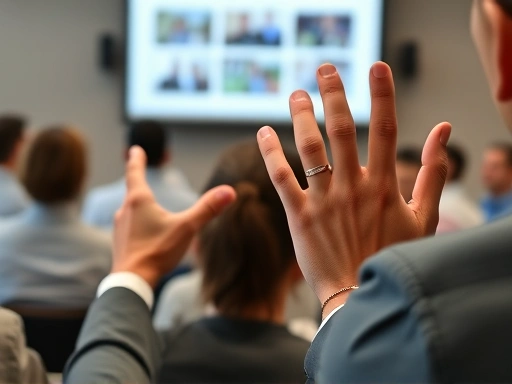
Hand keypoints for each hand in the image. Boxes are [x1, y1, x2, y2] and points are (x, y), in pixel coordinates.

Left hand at [112, 146, 235, 287]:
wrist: (132, 281)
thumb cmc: (158, 251)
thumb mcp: (187, 227)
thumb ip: (207, 209)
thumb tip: (229, 191)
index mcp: (139, 201)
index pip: (135, 172)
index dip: (137, 159)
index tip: (135, 149)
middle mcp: (125, 210)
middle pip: (132, 191)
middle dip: (138, 181)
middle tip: (138, 171)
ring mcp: (120, 227)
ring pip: (130, 210)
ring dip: (138, 204)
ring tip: (145, 204)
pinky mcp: (120, 243)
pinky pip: (129, 226)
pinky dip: (137, 222)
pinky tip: (144, 232)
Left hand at [257, 62, 450, 315]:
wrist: (358, 296)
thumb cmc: (391, 256)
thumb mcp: (423, 217)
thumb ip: (434, 173)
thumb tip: (443, 130)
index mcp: (384, 184)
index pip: (385, 128)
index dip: (381, 95)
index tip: (375, 67)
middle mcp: (353, 186)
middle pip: (342, 129)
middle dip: (334, 94)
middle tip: (324, 69)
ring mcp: (324, 200)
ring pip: (309, 148)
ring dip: (301, 117)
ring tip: (296, 94)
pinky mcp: (298, 216)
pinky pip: (281, 177)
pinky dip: (270, 153)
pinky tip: (262, 133)